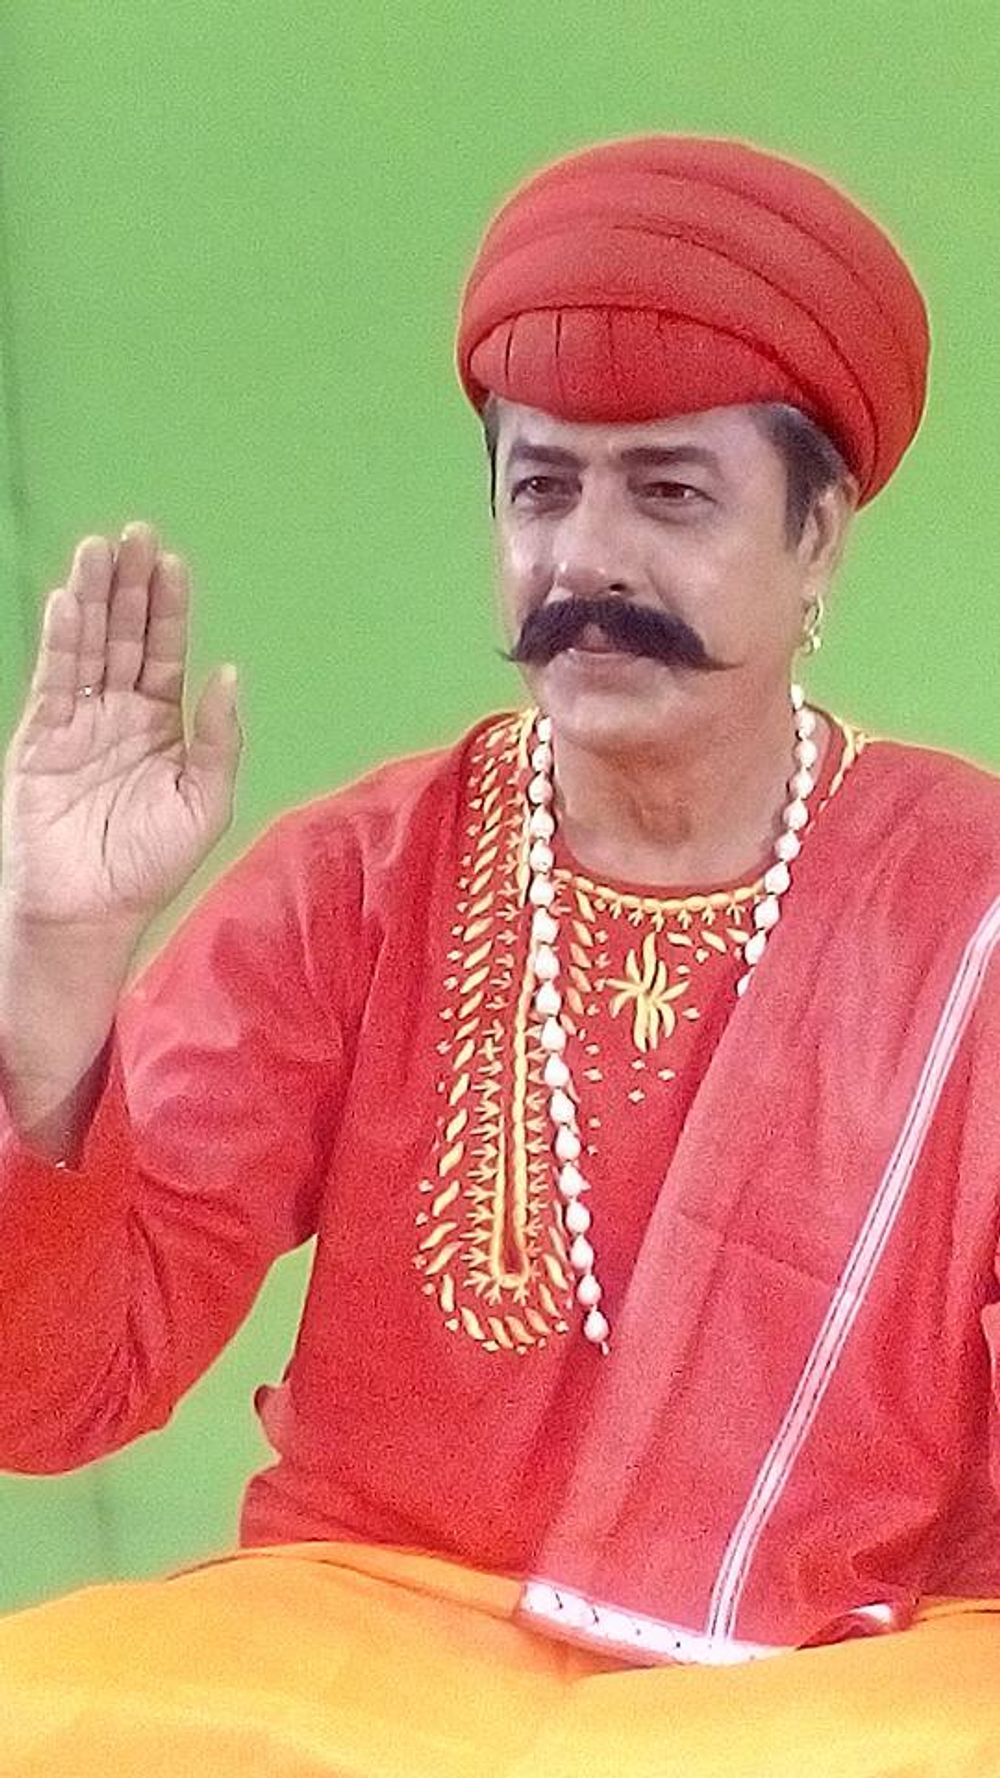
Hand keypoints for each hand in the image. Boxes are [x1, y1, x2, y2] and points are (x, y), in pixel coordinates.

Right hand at [1, 521, 242, 931]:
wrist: (90, 912)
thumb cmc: (150, 865)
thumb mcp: (206, 802)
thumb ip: (220, 739)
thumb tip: (230, 673)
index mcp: (161, 725)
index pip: (164, 652)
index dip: (168, 608)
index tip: (173, 562)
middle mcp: (118, 715)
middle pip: (123, 635)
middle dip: (129, 585)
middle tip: (136, 533)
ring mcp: (78, 723)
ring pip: (86, 647)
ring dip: (91, 598)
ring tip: (98, 549)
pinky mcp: (41, 738)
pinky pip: (52, 681)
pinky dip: (59, 641)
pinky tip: (65, 603)